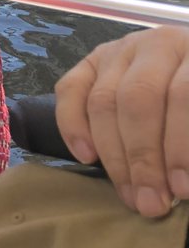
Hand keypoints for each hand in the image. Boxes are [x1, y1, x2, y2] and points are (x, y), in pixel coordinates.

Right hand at [55, 25, 188, 216]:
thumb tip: (182, 184)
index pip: (182, 96)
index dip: (179, 146)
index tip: (182, 191)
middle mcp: (154, 43)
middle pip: (137, 100)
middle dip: (142, 158)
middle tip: (151, 203)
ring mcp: (119, 50)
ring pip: (102, 101)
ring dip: (113, 156)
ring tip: (129, 195)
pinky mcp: (91, 62)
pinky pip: (69, 90)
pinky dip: (72, 125)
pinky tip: (86, 158)